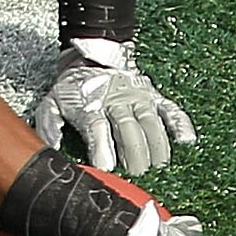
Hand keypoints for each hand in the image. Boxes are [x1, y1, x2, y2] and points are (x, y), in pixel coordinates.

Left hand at [32, 39, 196, 174]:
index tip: (106, 168)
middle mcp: (117, 101)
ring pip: (151, 123)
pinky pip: (170, 110)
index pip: (97, 128)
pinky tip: (186, 142)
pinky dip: (181, 124)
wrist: (92, 57)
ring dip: (157, 147)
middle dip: (134, 156)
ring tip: (160, 169)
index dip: (102, 148)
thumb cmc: (73, 88)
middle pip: (129, 130)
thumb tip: (49, 147)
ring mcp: (138, 98)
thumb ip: (49, 124)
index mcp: (91, 105)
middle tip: (138, 178)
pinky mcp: (153, 96)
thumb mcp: (52, 102)